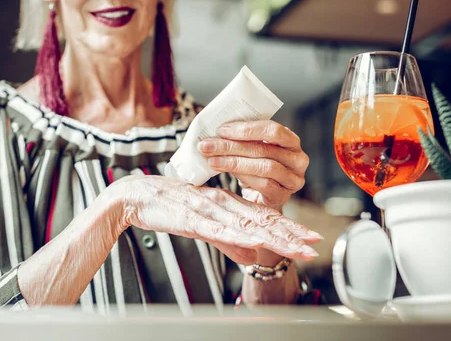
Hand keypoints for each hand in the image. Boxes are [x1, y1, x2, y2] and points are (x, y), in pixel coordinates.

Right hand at [106, 175, 320, 264]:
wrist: (136, 195)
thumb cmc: (170, 207)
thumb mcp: (204, 226)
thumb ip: (229, 241)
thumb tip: (252, 255)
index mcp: (227, 204)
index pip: (263, 216)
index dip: (288, 227)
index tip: (310, 237)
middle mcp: (223, 203)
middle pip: (262, 220)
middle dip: (290, 233)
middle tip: (314, 243)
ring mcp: (209, 210)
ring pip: (246, 224)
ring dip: (273, 235)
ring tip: (296, 246)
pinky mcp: (192, 217)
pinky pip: (218, 228)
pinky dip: (238, 234)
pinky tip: (254, 241)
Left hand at [198, 120, 308, 209]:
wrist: (263, 198)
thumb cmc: (257, 168)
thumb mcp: (254, 150)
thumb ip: (245, 139)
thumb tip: (217, 131)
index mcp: (291, 141)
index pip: (273, 130)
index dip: (247, 129)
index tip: (221, 130)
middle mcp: (298, 159)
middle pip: (264, 149)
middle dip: (232, 146)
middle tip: (207, 146)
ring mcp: (293, 179)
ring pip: (264, 167)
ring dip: (233, 162)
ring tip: (211, 160)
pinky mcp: (283, 196)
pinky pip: (263, 185)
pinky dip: (241, 177)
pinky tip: (224, 173)